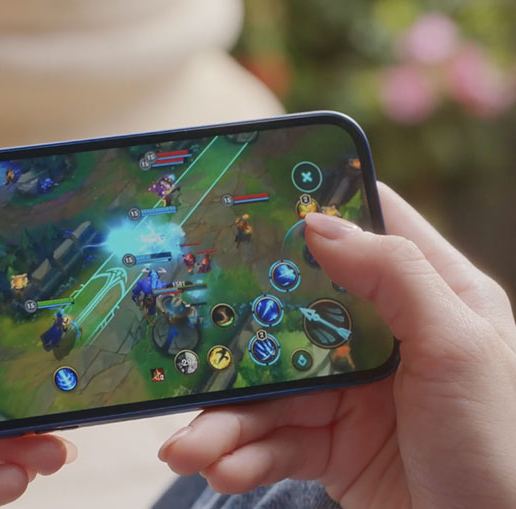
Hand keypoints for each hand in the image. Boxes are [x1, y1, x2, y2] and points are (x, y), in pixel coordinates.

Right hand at [158, 183, 515, 507]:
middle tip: (191, 341)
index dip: (314, 211)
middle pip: (292, 314)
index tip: (250, 207)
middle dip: (237, 335)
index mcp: (426, 296)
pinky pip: (274, 442)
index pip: (367, 231)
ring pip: (270, 389)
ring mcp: (350, 393)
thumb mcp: (459, 347)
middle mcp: (382, 338)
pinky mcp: (330, 445)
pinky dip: (243, 456)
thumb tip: (318, 223)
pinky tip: (221, 468)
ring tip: (190, 447)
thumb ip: (394, 275)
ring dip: (224, 420)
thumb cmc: (502, 447)